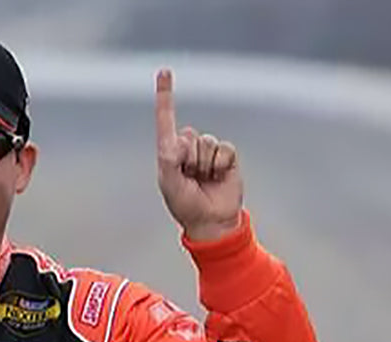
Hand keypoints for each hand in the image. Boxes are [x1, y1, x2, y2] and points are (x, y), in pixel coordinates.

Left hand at [155, 68, 243, 241]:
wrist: (213, 222)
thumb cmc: (186, 206)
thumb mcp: (171, 184)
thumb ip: (169, 160)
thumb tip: (178, 140)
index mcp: (169, 153)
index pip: (166, 120)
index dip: (165, 96)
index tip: (164, 71)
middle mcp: (188, 149)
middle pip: (190, 135)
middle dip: (190, 157)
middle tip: (191, 178)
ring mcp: (207, 152)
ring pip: (208, 142)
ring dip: (206, 164)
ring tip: (204, 180)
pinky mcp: (226, 157)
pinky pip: (224, 149)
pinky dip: (221, 164)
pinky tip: (218, 178)